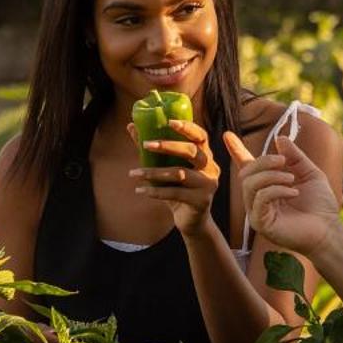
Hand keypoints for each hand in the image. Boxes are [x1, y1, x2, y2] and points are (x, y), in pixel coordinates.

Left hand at [129, 117, 220, 235]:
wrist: (192, 221)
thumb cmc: (179, 189)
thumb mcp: (167, 168)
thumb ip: (152, 148)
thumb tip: (132, 127)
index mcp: (205, 155)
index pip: (200, 135)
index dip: (187, 127)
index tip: (169, 121)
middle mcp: (210, 167)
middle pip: (192, 151)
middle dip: (168, 146)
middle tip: (146, 144)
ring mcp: (207, 184)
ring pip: (180, 173)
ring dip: (154, 173)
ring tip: (134, 173)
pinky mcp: (201, 201)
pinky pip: (175, 193)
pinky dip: (155, 191)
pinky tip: (140, 191)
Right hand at [225, 130, 341, 255]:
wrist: (329, 230)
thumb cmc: (321, 205)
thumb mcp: (309, 172)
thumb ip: (295, 156)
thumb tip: (280, 138)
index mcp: (267, 185)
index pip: (247, 166)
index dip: (236, 150)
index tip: (227, 134)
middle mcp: (258, 198)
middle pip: (246, 173)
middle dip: (264, 162)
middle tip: (284, 161)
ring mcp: (257, 212)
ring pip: (250, 184)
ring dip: (271, 176)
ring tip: (291, 180)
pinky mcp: (261, 223)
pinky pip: (260, 198)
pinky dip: (276, 189)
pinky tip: (293, 192)